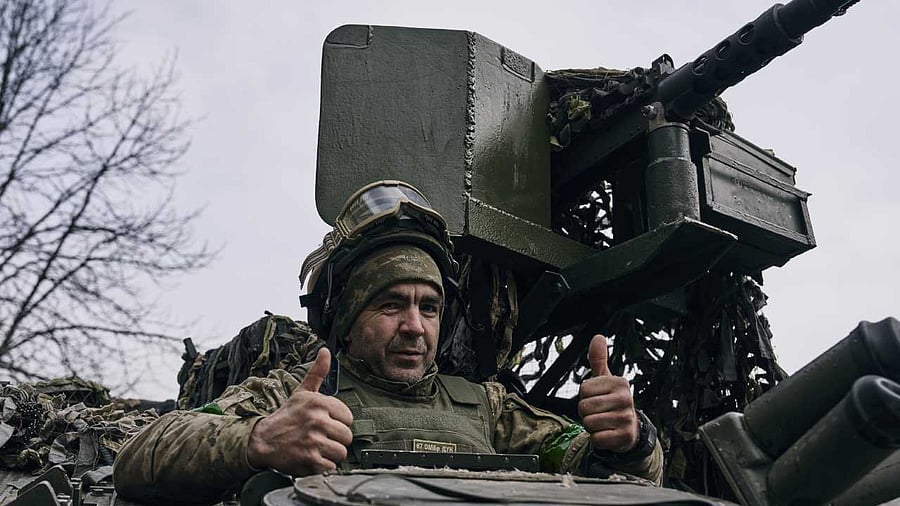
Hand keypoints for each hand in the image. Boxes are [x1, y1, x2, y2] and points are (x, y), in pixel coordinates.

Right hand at [247, 347, 353, 474]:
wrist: (262, 440)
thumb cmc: (286, 417)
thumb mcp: (301, 392)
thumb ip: (317, 373)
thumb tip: (325, 351)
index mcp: (319, 402)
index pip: (349, 417)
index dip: (338, 422)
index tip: (325, 424)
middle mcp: (317, 420)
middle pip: (347, 436)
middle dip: (335, 440)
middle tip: (320, 438)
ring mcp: (313, 441)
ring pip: (341, 452)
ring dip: (330, 454)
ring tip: (317, 448)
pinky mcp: (310, 460)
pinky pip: (331, 466)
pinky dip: (323, 466)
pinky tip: (312, 458)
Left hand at [578, 334, 638, 452]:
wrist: (629, 431)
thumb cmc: (612, 402)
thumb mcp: (605, 381)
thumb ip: (598, 360)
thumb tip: (598, 337)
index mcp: (619, 383)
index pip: (584, 389)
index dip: (586, 396)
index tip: (598, 399)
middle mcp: (625, 399)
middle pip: (584, 407)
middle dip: (587, 413)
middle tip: (600, 413)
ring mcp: (626, 418)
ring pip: (588, 423)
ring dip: (591, 427)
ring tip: (604, 424)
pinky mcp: (624, 437)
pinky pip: (596, 438)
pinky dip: (598, 439)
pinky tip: (608, 434)